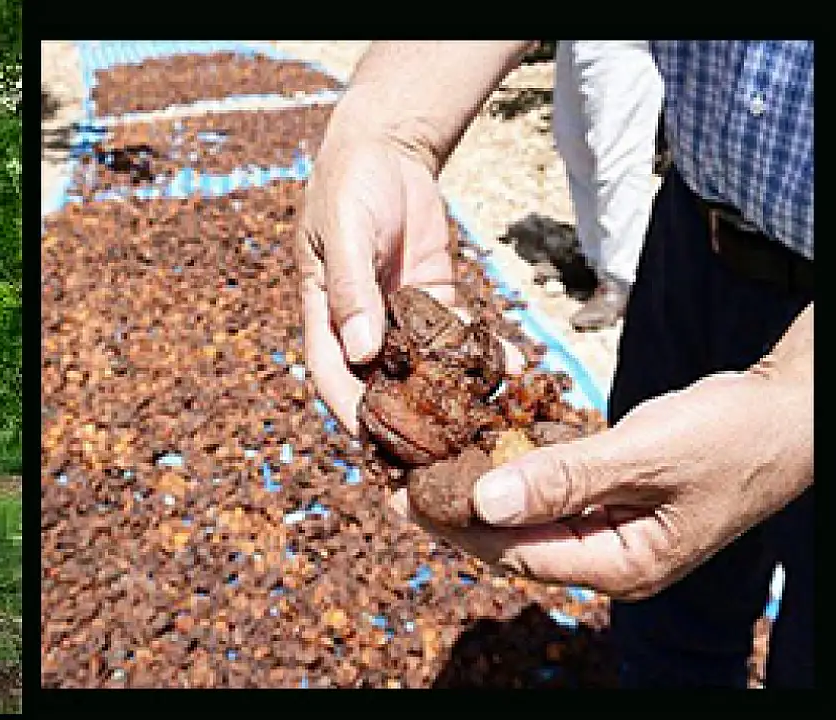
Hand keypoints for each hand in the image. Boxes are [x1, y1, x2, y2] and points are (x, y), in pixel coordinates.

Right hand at [297, 100, 522, 435]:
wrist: (387, 150)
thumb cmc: (350, 185)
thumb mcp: (345, 231)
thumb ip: (352, 289)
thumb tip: (362, 350)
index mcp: (325, 313)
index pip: (332, 374)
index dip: (350, 411)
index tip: (376, 443)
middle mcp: (360, 325)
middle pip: (379, 384)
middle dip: (408, 420)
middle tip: (443, 453)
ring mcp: (398, 318)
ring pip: (423, 369)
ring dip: (452, 394)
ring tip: (488, 419)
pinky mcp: (432, 302)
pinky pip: (455, 338)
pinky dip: (480, 354)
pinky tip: (511, 369)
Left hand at [390, 367, 813, 600]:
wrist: (789, 411)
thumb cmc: (732, 436)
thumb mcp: (645, 455)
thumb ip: (564, 479)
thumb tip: (484, 503)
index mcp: (623, 566)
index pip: (517, 556)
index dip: (456, 528)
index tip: (403, 497)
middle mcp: (613, 557)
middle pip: (514, 542)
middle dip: (456, 512)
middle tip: (396, 478)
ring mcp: (614, 528)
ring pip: (528, 514)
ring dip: (481, 488)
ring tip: (424, 461)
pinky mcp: (615, 497)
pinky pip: (552, 490)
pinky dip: (516, 468)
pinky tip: (480, 444)